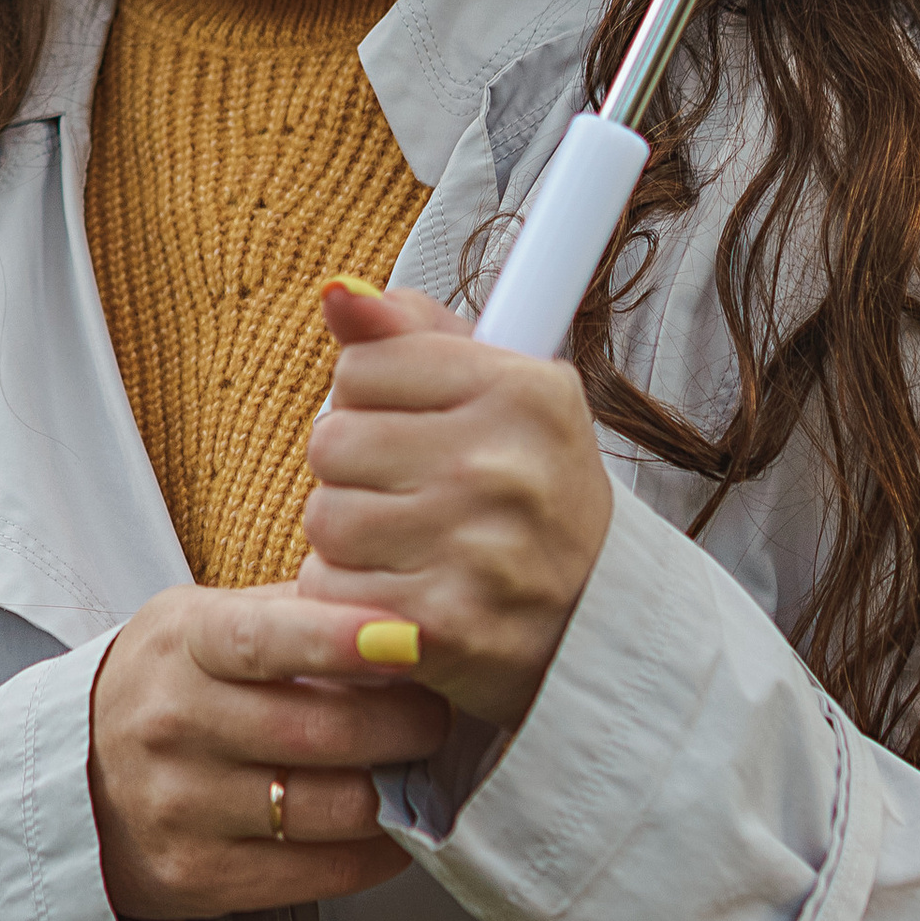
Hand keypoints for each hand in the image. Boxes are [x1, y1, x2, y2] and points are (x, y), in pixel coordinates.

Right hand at [87, 583, 450, 920]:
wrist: (73, 777)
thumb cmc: (167, 685)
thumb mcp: (200, 621)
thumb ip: (290, 613)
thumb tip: (397, 609)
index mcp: (182, 645)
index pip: (264, 640)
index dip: (339, 639)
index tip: (406, 637)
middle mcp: (174, 725)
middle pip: (319, 732)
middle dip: (405, 724)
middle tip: (443, 713)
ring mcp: (184, 809)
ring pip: (329, 809)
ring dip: (399, 791)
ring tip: (423, 769)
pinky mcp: (200, 879)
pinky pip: (320, 874)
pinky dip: (378, 852)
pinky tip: (395, 826)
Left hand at [298, 284, 610, 726]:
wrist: (595, 620)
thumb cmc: (533, 488)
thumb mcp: (501, 388)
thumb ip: (411, 332)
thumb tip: (337, 294)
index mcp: (522, 391)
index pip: (360, 366)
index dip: (371, 398)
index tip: (412, 426)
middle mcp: (502, 466)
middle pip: (331, 441)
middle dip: (352, 468)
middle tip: (406, 490)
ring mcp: (475, 550)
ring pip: (324, 518)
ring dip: (346, 535)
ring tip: (405, 541)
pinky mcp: (444, 626)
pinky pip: (330, 589)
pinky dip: (347, 594)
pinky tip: (398, 590)